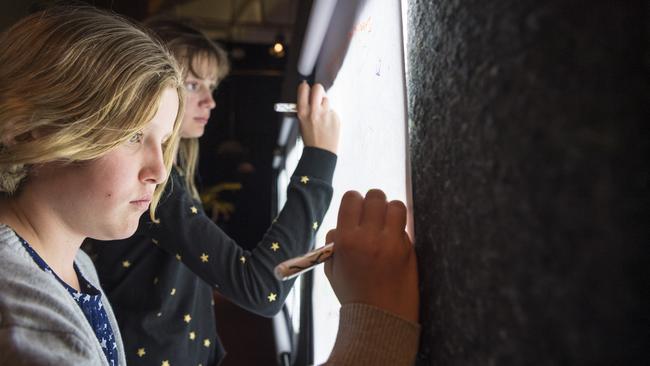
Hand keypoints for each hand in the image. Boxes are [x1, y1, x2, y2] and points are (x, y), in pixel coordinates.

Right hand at [296, 82, 339, 153]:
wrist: (321, 151)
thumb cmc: (311, 138)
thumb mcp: (301, 122)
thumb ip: (305, 108)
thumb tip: (309, 96)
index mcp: (303, 112)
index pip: (303, 89)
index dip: (306, 87)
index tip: (307, 88)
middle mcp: (314, 111)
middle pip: (318, 88)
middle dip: (318, 90)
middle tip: (318, 96)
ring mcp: (326, 114)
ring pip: (327, 99)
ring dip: (325, 104)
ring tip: (323, 116)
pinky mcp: (336, 117)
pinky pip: (333, 110)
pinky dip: (331, 115)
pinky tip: (328, 123)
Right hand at [325, 189, 418, 322]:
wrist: (379, 320)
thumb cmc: (354, 295)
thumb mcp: (332, 269)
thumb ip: (335, 243)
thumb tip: (341, 225)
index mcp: (346, 240)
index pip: (352, 198)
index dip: (355, 201)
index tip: (357, 210)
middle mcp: (369, 237)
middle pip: (375, 196)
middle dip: (375, 203)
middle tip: (374, 215)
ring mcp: (391, 242)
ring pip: (396, 205)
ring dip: (391, 211)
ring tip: (387, 225)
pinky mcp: (408, 250)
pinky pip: (405, 226)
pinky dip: (400, 229)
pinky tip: (395, 241)